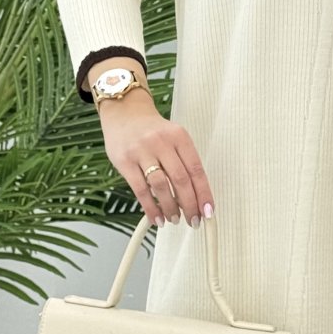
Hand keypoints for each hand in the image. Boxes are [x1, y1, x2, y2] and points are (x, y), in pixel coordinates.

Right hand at [99, 91, 215, 228]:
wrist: (124, 113)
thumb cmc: (152, 131)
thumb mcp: (174, 138)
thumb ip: (184, 162)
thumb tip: (195, 197)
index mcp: (179, 137)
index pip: (196, 169)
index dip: (204, 193)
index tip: (208, 211)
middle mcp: (162, 142)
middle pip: (181, 179)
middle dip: (189, 205)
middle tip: (194, 220)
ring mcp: (142, 151)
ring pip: (161, 186)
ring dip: (170, 207)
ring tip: (174, 219)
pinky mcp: (124, 161)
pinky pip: (140, 189)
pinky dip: (150, 207)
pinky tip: (157, 217)